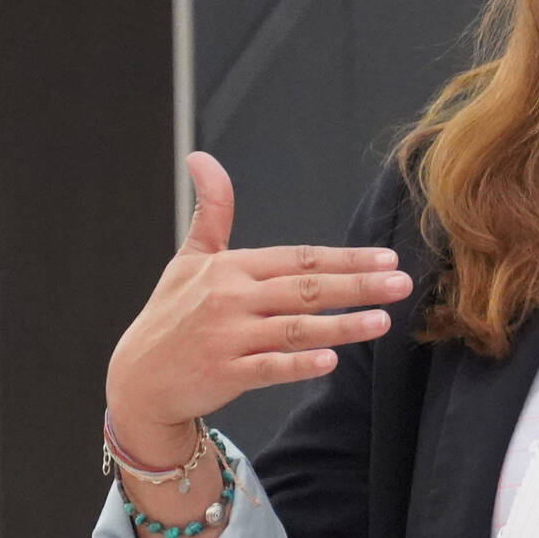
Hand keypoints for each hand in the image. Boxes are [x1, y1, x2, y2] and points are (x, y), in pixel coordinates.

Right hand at [104, 151, 410, 459]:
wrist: (137, 379)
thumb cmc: (171, 315)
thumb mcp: (189, 259)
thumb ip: (210, 212)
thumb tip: (202, 157)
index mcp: (230, 268)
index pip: (299, 258)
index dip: (344, 257)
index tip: (386, 258)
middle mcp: (230, 298)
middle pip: (305, 288)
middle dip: (357, 284)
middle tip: (402, 284)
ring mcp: (227, 337)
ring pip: (294, 328)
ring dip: (340, 324)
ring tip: (382, 321)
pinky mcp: (223, 374)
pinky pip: (269, 367)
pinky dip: (299, 363)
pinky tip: (331, 361)